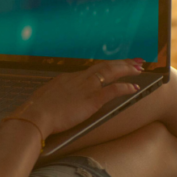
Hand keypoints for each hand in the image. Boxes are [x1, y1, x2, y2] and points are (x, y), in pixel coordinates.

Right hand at [11, 59, 143, 135]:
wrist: (36, 116)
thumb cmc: (36, 111)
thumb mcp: (44, 99)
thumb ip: (53, 97)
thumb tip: (53, 100)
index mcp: (67, 78)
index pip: (91, 70)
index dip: (106, 67)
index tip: (115, 66)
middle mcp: (79, 79)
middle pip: (104, 66)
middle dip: (122, 62)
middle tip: (136, 60)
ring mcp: (86, 88)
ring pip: (111, 72)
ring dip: (127, 69)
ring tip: (140, 67)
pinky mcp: (91, 100)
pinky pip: (113, 90)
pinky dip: (125, 88)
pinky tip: (135, 87)